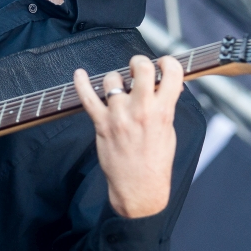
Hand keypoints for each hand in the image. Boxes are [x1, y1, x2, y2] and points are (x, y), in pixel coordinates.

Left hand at [73, 55, 183, 218]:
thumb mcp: (169, 130)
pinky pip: (87, 98)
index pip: (171, 72)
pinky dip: (81, 84)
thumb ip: (165, 106)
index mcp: (164, 111)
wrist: (139, 188)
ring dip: (115, 81)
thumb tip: (164, 85)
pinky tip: (79, 74)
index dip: (167, 62)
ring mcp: (120, 116)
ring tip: (118, 92)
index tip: (162, 64)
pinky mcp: (102, 124)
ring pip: (113, 79)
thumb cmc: (155, 161)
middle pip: (141, 67)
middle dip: (139, 63)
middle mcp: (142, 109)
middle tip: (138, 70)